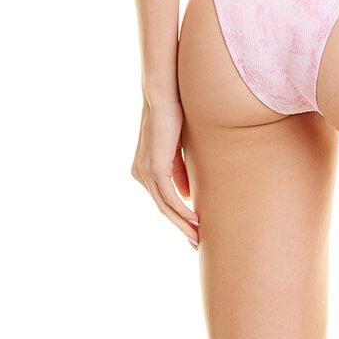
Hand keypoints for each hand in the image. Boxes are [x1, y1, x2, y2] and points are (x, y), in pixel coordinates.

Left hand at [131, 101, 199, 248]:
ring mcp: (145, 172)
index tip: (193, 231)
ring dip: (182, 224)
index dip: (178, 217)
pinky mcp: (154, 168)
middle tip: (195, 243)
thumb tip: (187, 196)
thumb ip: (180, 173)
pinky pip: (169, 197)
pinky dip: (182, 210)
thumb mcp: (178, 151)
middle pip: (163, 208)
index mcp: (144, 171)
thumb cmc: (173, 117)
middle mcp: (140, 174)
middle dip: (180, 227)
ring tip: (197, 237)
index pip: (162, 200)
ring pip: (165, 206)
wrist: (164, 96)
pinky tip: (194, 220)